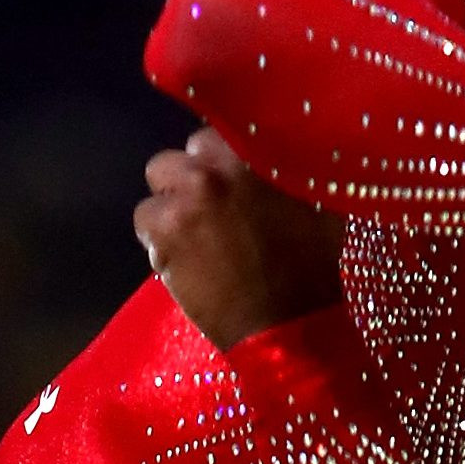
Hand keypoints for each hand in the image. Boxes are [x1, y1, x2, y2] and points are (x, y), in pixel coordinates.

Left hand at [133, 128, 347, 350]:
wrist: (285, 326)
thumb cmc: (311, 268)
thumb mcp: (319, 206)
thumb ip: (293, 172)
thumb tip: (283, 154)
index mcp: (255, 156)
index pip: (213, 137)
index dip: (216, 162)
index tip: (224, 183)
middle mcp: (215, 170)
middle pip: (179, 156)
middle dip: (190, 179)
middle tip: (208, 208)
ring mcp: (185, 201)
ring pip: (158, 184)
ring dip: (171, 205)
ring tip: (191, 234)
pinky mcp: (164, 234)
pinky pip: (144, 220)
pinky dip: (158, 237)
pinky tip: (181, 256)